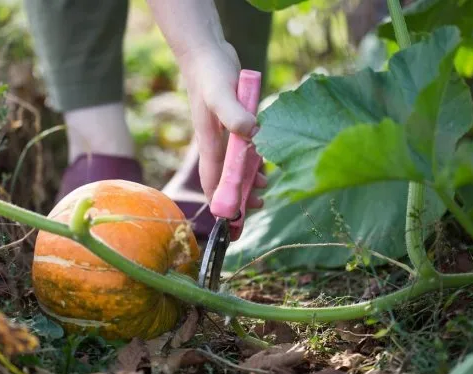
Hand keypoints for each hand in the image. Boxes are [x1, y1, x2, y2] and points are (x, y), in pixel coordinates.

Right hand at [177, 43, 266, 206]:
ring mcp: (226, 133)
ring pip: (237, 165)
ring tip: (265, 188)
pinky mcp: (236, 122)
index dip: (222, 202)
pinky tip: (265, 161)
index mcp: (209, 142)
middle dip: (239, 195)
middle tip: (258, 206)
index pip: (214, 180)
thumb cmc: (210, 74)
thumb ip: (234, 116)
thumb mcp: (221, 94)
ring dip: (249, 179)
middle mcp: (217, 142)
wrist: (207, 52)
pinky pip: (245, 148)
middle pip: (226, 178)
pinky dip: (254, 158)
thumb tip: (252, 137)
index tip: (232, 222)